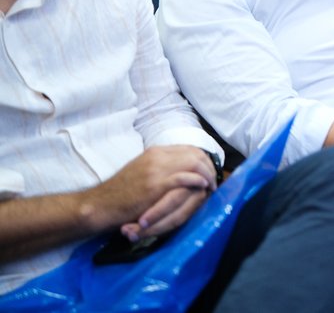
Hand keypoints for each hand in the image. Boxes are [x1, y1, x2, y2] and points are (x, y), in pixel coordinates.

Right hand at [81, 146, 214, 236]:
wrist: (100, 204)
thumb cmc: (121, 191)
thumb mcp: (142, 169)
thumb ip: (160, 165)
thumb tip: (181, 168)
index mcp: (155, 151)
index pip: (189, 148)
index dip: (203, 160)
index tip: (209, 172)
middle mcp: (157, 156)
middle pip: (195, 153)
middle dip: (209, 167)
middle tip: (213, 181)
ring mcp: (157, 169)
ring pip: (194, 162)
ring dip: (207, 175)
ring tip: (210, 187)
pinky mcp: (156, 185)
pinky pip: (185, 178)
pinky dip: (198, 181)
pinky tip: (202, 188)